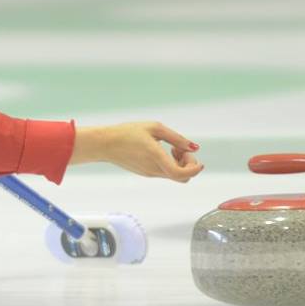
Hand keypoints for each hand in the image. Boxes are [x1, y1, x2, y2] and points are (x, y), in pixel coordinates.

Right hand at [71, 121, 202, 180]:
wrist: (105, 144)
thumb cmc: (128, 133)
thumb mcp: (155, 128)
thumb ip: (177, 138)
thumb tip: (194, 147)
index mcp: (156, 156)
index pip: (181, 174)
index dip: (194, 170)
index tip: (199, 161)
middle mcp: (154, 169)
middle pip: (181, 177)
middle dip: (189, 164)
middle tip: (181, 149)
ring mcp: (149, 173)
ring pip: (173, 175)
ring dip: (179, 163)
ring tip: (172, 147)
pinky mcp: (145, 173)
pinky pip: (164, 172)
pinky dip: (170, 164)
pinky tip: (162, 151)